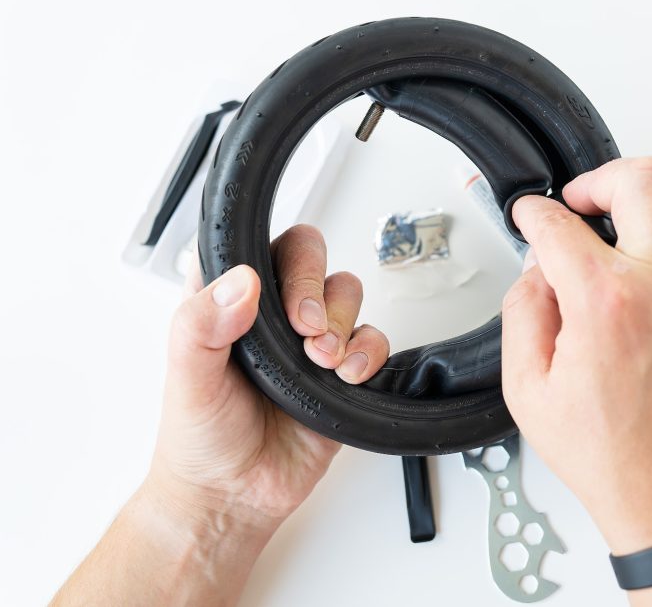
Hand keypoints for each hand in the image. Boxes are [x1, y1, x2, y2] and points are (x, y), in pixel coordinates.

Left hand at [149, 224, 389, 534]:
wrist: (233, 497)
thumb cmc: (200, 439)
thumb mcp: (187, 379)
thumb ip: (201, 325)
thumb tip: (240, 283)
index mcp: (227, 301)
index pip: (259, 244)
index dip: (277, 258)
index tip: (276, 300)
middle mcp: (272, 315)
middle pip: (313, 260)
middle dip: (317, 291)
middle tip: (306, 330)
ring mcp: (309, 342)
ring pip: (348, 294)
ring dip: (343, 323)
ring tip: (323, 361)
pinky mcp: (342, 373)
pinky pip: (373, 339)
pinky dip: (370, 352)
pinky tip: (348, 376)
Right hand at [501, 157, 651, 556]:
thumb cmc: (611, 456)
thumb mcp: (528, 389)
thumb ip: (525, 311)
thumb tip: (538, 270)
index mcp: (607, 303)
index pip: (560, 225)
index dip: (533, 215)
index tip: (528, 218)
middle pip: (640, 180)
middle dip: (596, 180)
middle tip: (576, 203)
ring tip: (623, 220)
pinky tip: (649, 260)